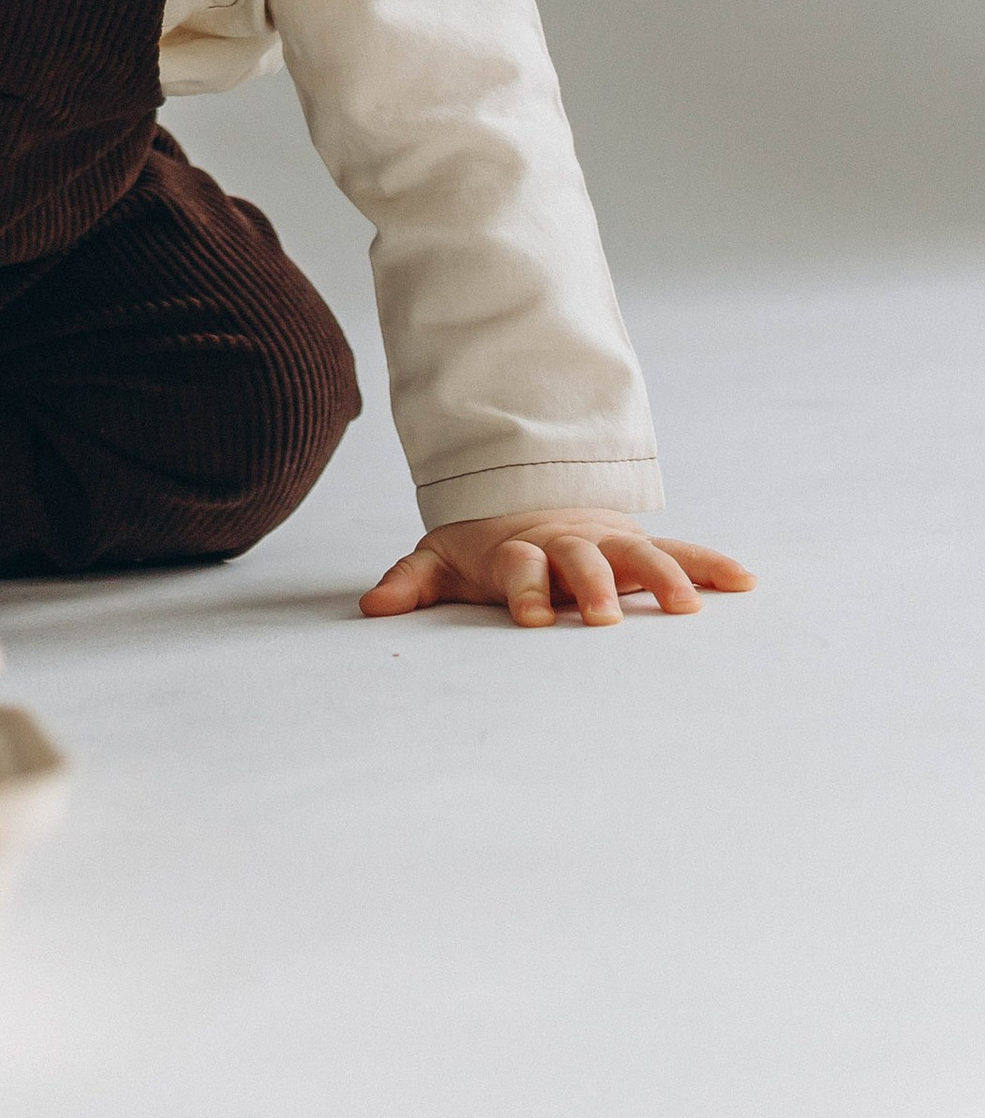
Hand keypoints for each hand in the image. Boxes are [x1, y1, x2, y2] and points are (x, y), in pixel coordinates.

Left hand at [359, 508, 754, 628]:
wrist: (526, 499)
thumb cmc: (486, 547)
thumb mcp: (443, 558)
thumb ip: (413, 583)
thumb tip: (372, 609)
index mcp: (521, 551)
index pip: (522, 567)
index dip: (526, 588)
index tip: (533, 616)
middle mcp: (569, 544)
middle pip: (584, 561)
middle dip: (594, 587)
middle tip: (606, 618)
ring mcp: (609, 543)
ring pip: (639, 556)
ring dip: (663, 579)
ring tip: (688, 609)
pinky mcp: (640, 549)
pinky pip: (682, 554)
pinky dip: (710, 566)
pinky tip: (744, 583)